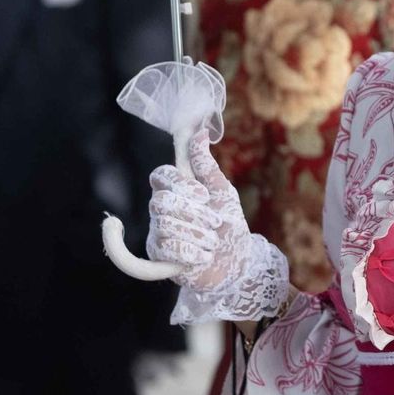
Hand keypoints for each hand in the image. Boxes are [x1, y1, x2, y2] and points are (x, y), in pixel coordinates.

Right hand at [145, 135, 289, 322]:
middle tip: (215, 223)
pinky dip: (191, 252)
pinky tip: (203, 256)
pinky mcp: (157, 257)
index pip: (160, 176)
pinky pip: (165, 247)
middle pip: (161, 201)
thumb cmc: (228, 224)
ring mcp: (156, 232)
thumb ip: (206, 165)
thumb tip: (200, 132)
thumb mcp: (222, 192)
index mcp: (174, 190)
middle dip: (195, 213)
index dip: (180, 184)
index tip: (203, 194)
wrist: (237, 262)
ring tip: (212, 243)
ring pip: (165, 225)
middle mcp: (160, 210)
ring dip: (198, 235)